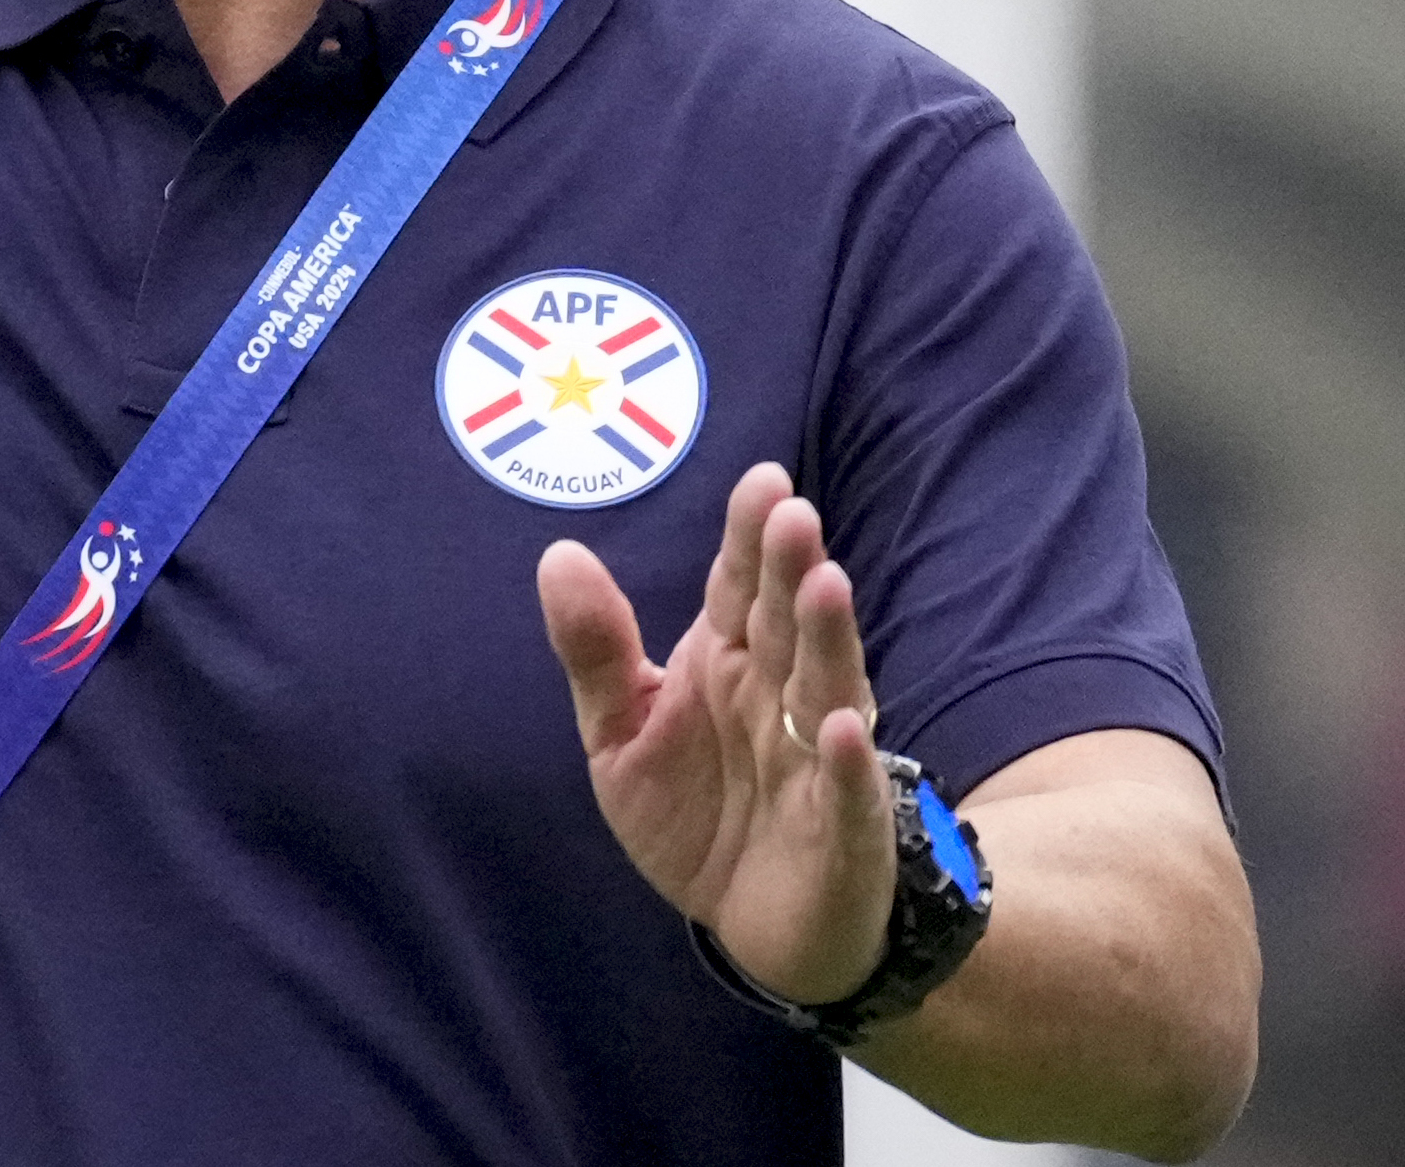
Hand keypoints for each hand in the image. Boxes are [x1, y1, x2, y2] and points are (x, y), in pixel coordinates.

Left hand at [539, 462, 898, 1005]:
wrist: (748, 924)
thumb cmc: (694, 813)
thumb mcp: (620, 734)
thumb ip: (596, 650)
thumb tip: (558, 553)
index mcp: (730, 662)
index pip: (740, 587)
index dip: (751, 537)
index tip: (764, 481)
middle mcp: (783, 696)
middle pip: (786, 624)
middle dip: (791, 571)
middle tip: (793, 516)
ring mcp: (818, 761)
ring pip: (827, 688)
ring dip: (829, 640)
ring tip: (826, 585)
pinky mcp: (842, 832)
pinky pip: (846, 794)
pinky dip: (846, 763)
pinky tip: (839, 727)